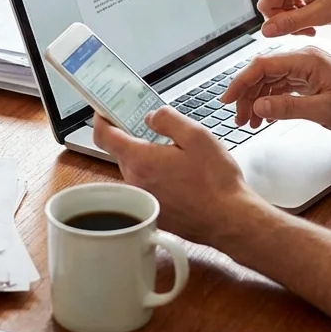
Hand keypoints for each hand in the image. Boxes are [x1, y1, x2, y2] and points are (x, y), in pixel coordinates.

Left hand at [92, 107, 263, 245]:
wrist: (229, 219)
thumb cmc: (216, 181)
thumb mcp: (197, 136)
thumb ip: (168, 119)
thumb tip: (151, 117)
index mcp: (142, 160)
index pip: (104, 137)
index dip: (101, 120)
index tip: (105, 112)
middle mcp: (136, 181)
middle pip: (121, 152)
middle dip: (134, 138)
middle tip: (155, 130)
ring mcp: (144, 198)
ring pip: (135, 170)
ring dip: (147, 159)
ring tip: (176, 155)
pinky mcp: (154, 211)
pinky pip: (147, 187)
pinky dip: (156, 177)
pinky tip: (180, 177)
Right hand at [201, 0, 330, 37]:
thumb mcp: (321, 15)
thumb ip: (290, 23)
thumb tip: (265, 31)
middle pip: (267, 0)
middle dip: (279, 19)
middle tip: (304, 31)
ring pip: (278, 1)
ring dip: (289, 16)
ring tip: (312, 26)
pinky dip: (297, 9)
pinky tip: (313, 18)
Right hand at [221, 47, 330, 134]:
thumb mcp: (323, 111)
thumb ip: (288, 108)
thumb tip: (260, 106)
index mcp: (306, 60)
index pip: (263, 65)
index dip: (242, 82)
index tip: (228, 99)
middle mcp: (305, 61)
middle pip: (264, 73)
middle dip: (248, 95)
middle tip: (238, 117)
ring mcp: (308, 70)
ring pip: (272, 82)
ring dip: (259, 100)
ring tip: (250, 122)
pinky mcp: (312, 81)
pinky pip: (284, 87)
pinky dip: (273, 101)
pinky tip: (267, 116)